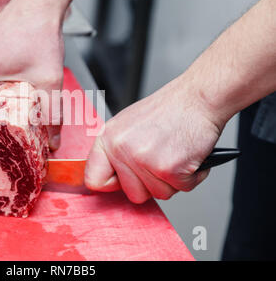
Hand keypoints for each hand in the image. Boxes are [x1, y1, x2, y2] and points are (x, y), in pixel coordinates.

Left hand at [84, 76, 224, 202]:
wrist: (198, 98)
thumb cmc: (168, 110)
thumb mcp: (128, 125)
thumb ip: (116, 151)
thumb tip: (110, 177)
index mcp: (107, 139)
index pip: (94, 180)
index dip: (114, 184)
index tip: (126, 178)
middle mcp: (121, 150)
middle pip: (132, 194)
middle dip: (151, 183)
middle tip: (160, 158)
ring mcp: (144, 160)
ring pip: (159, 194)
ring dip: (172, 180)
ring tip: (174, 153)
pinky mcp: (169, 169)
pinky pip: (182, 189)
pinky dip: (191, 176)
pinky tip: (187, 155)